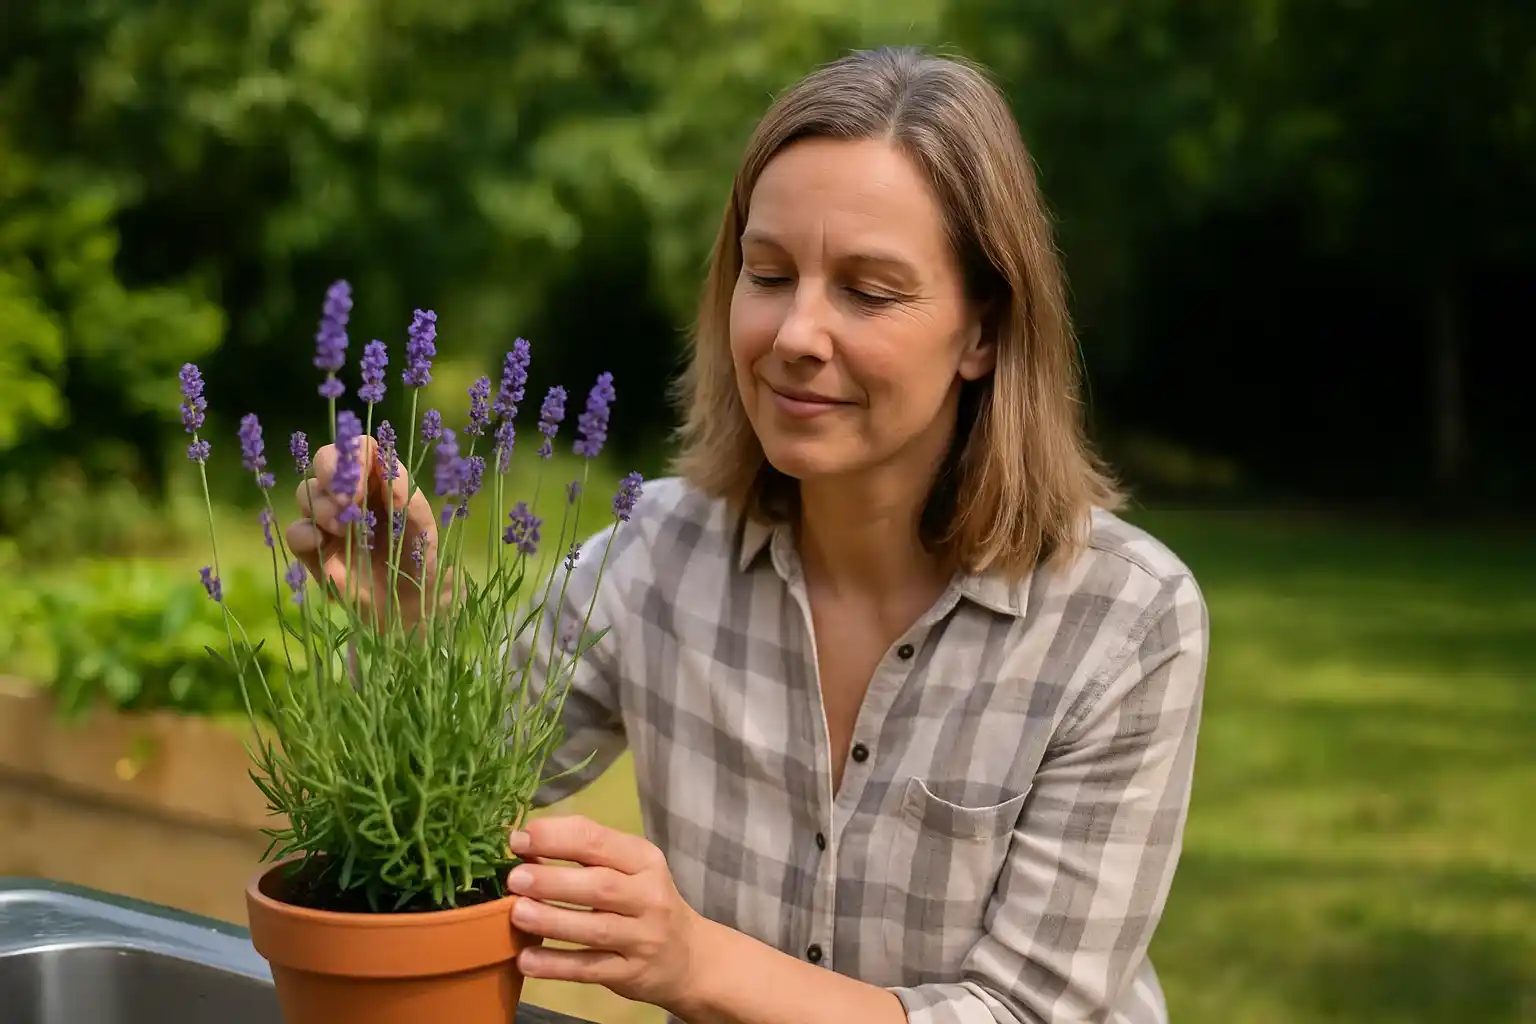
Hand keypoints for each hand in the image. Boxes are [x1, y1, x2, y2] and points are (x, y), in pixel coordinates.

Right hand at [284, 435, 446, 628]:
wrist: (411, 606)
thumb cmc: (422, 560)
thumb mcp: (424, 530)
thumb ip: (408, 500)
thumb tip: (389, 472)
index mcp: (380, 480)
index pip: (359, 447)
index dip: (353, 455)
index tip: (360, 484)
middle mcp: (351, 494)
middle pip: (325, 460)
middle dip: (330, 474)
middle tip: (347, 504)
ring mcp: (329, 520)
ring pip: (307, 492)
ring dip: (321, 506)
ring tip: (343, 529)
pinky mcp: (315, 549)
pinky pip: (296, 530)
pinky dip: (303, 532)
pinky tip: (320, 542)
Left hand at [505, 815, 706, 1012]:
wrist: (689, 957)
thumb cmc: (645, 902)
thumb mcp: (630, 870)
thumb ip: (587, 856)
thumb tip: (527, 847)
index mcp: (644, 860)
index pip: (598, 841)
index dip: (556, 838)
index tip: (519, 839)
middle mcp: (649, 896)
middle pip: (599, 886)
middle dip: (553, 881)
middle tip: (515, 878)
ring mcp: (642, 938)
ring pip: (595, 929)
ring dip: (552, 921)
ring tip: (517, 913)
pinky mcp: (630, 973)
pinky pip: (589, 968)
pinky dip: (556, 965)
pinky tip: (527, 959)